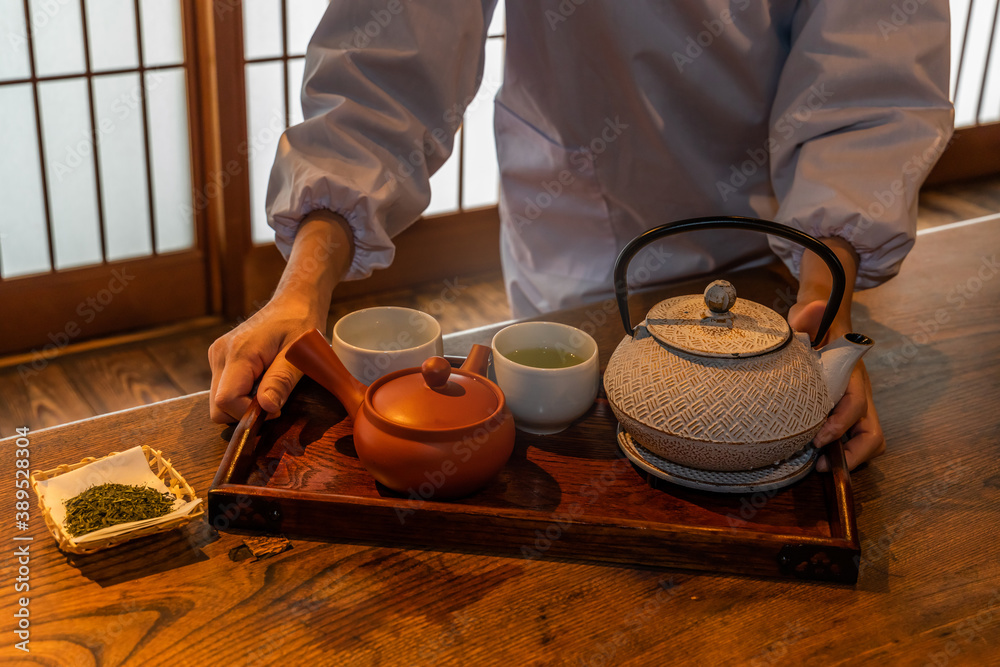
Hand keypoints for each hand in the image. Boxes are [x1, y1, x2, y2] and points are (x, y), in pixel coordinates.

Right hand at [209, 296, 322, 422]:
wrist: (293, 302)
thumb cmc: (300, 323)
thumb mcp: (299, 354)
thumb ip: (281, 380)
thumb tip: (266, 407)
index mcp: (238, 353)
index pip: (226, 400)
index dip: (249, 413)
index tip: (276, 408)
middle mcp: (220, 355)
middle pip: (218, 406)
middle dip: (245, 412)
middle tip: (274, 400)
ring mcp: (218, 357)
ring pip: (220, 402)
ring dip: (244, 404)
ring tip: (270, 387)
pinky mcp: (221, 360)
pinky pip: (225, 390)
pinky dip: (243, 395)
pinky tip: (262, 382)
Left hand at [788, 300, 884, 471]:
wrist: (823, 321)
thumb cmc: (814, 323)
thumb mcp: (806, 317)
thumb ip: (809, 314)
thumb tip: (815, 306)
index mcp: (851, 374)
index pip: (856, 405)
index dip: (841, 425)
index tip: (819, 439)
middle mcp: (859, 392)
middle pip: (873, 432)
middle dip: (854, 455)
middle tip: (821, 467)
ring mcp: (855, 404)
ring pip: (867, 438)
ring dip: (850, 458)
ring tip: (818, 467)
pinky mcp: (845, 411)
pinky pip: (853, 437)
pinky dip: (841, 451)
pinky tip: (813, 455)